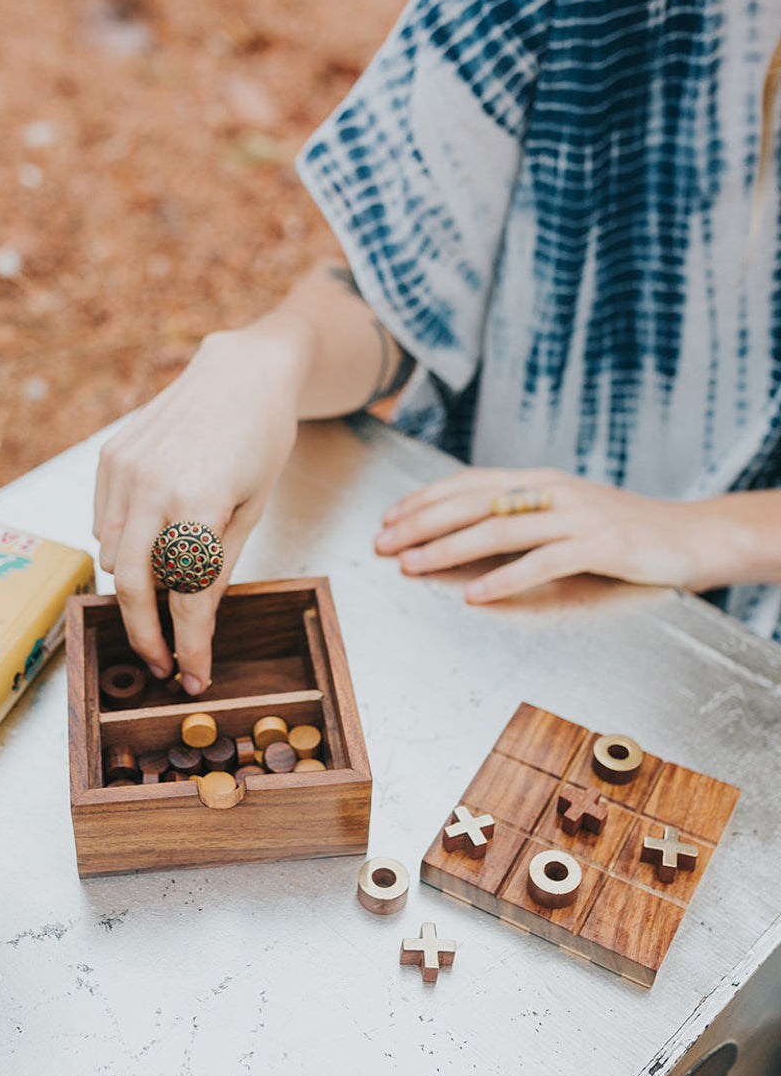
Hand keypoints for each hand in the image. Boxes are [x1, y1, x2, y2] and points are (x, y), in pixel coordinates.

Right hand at [93, 313, 310, 691]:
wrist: (241, 374)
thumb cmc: (261, 440)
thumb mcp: (253, 510)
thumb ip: (220, 568)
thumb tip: (197, 624)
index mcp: (199, 501)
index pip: (187, 594)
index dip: (190, 643)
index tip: (191, 673)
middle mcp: (152, 485)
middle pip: (135, 586)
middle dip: (147, 634)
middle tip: (164, 662)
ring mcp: (124, 469)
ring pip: (115, 557)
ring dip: (140, 583)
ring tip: (172, 583)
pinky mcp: (110, 457)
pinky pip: (104, 523)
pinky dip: (127, 543)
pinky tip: (157, 532)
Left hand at [374, 467, 739, 602]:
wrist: (690, 536)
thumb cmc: (622, 530)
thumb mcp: (566, 512)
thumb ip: (522, 515)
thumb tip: (465, 529)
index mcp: (541, 481)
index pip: (470, 483)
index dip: (425, 499)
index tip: (389, 519)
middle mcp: (554, 492)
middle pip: (474, 502)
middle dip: (422, 523)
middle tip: (385, 545)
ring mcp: (577, 517)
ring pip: (499, 529)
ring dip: (450, 549)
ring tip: (414, 566)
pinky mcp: (600, 546)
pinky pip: (543, 562)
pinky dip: (505, 579)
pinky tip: (476, 594)